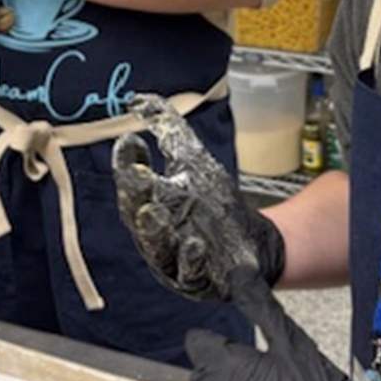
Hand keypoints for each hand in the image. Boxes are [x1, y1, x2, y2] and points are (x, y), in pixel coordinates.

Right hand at [113, 95, 285, 300]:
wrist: (252, 245)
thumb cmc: (212, 204)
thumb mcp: (191, 161)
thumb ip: (167, 129)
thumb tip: (138, 99)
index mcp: (149, 204)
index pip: (132, 182)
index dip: (128, 163)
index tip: (130, 141)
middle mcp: (157, 235)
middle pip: (138, 216)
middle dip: (136, 195)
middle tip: (137, 174)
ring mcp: (176, 261)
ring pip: (157, 249)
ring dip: (153, 231)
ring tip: (153, 212)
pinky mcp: (200, 281)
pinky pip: (190, 274)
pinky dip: (190, 261)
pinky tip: (194, 243)